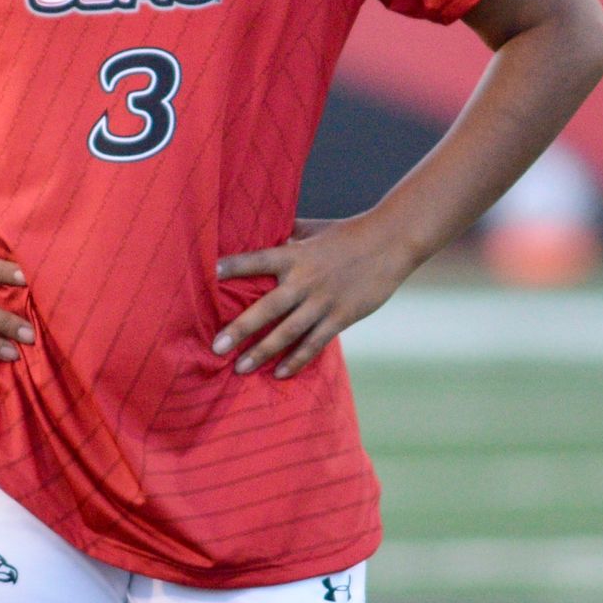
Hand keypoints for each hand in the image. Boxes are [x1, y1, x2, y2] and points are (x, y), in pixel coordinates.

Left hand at [211, 215, 423, 375]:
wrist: (391, 242)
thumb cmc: (347, 233)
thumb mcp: (313, 229)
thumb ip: (285, 234)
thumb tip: (260, 229)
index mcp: (296, 255)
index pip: (259, 260)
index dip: (235, 266)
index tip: (211, 273)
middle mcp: (306, 280)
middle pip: (267, 308)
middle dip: (240, 329)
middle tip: (216, 347)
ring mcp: (324, 301)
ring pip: (288, 332)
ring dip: (263, 352)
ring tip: (240, 368)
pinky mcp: (342, 317)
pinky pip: (315, 343)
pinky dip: (297, 360)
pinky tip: (280, 373)